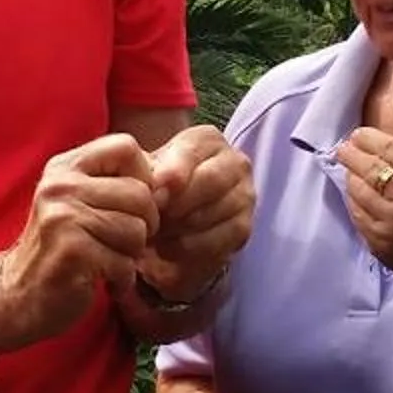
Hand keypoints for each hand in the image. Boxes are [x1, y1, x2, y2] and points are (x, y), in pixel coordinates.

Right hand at [0, 136, 160, 346]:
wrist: (17, 296)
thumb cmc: (61, 250)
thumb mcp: (78, 203)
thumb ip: (112, 184)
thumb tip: (168, 180)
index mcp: (64, 167)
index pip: (126, 146)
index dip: (144, 176)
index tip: (132, 206)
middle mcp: (60, 186)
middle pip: (141, 193)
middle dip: (144, 225)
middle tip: (122, 243)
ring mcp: (63, 218)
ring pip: (137, 230)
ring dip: (131, 255)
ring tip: (106, 261)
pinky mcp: (70, 252)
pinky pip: (125, 263)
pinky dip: (121, 279)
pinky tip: (100, 280)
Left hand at [137, 125, 253, 298]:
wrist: (177, 214)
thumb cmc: (159, 186)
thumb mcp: (149, 170)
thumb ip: (148, 172)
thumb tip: (153, 188)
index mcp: (208, 140)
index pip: (192, 151)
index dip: (173, 172)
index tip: (156, 194)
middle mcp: (234, 163)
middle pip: (210, 181)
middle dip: (177, 205)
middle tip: (151, 222)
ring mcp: (244, 196)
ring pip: (213, 214)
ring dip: (178, 231)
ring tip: (153, 238)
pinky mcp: (243, 229)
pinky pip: (218, 243)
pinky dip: (188, 252)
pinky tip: (167, 252)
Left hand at [335, 129, 392, 311]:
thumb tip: (375, 142)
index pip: (389, 148)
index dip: (367, 138)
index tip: (358, 135)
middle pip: (368, 166)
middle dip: (350, 154)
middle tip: (344, 150)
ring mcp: (391, 222)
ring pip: (356, 189)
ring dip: (350, 177)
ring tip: (351, 171)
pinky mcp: (378, 240)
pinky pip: (355, 212)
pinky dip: (354, 201)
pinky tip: (357, 196)